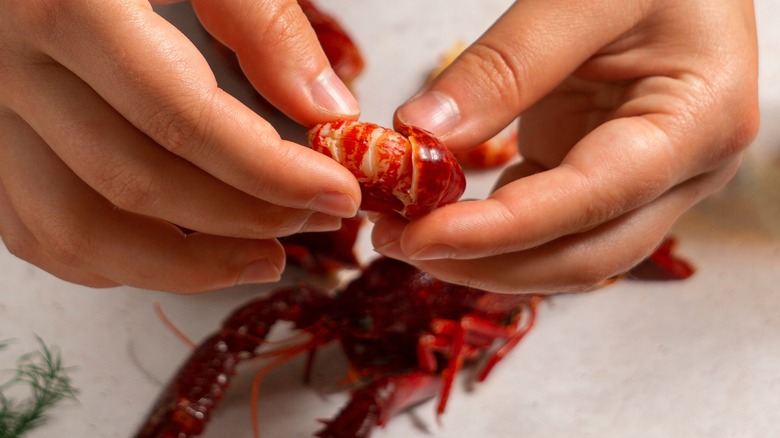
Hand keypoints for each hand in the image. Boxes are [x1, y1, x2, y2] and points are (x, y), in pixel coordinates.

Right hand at [0, 0, 360, 292]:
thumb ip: (262, 21)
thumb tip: (326, 111)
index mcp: (69, 4)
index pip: (182, 117)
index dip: (270, 171)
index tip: (338, 192)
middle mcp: (10, 66)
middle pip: (136, 182)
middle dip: (244, 218)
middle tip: (317, 221)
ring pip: (77, 228)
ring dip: (182, 266)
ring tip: (264, 260)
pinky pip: (38, 230)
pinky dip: (115, 260)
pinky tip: (183, 254)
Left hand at [375, 0, 758, 292]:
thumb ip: (504, 67)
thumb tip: (421, 132)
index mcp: (695, 124)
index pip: (587, 201)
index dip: (499, 231)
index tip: (419, 236)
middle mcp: (679, 172)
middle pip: (580, 256)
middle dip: (483, 263)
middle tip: (394, 242)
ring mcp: (643, 180)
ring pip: (563, 252)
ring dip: (482, 257)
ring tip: (401, 235)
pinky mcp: (604, 173)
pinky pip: (546, 220)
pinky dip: (490, 227)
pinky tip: (436, 217)